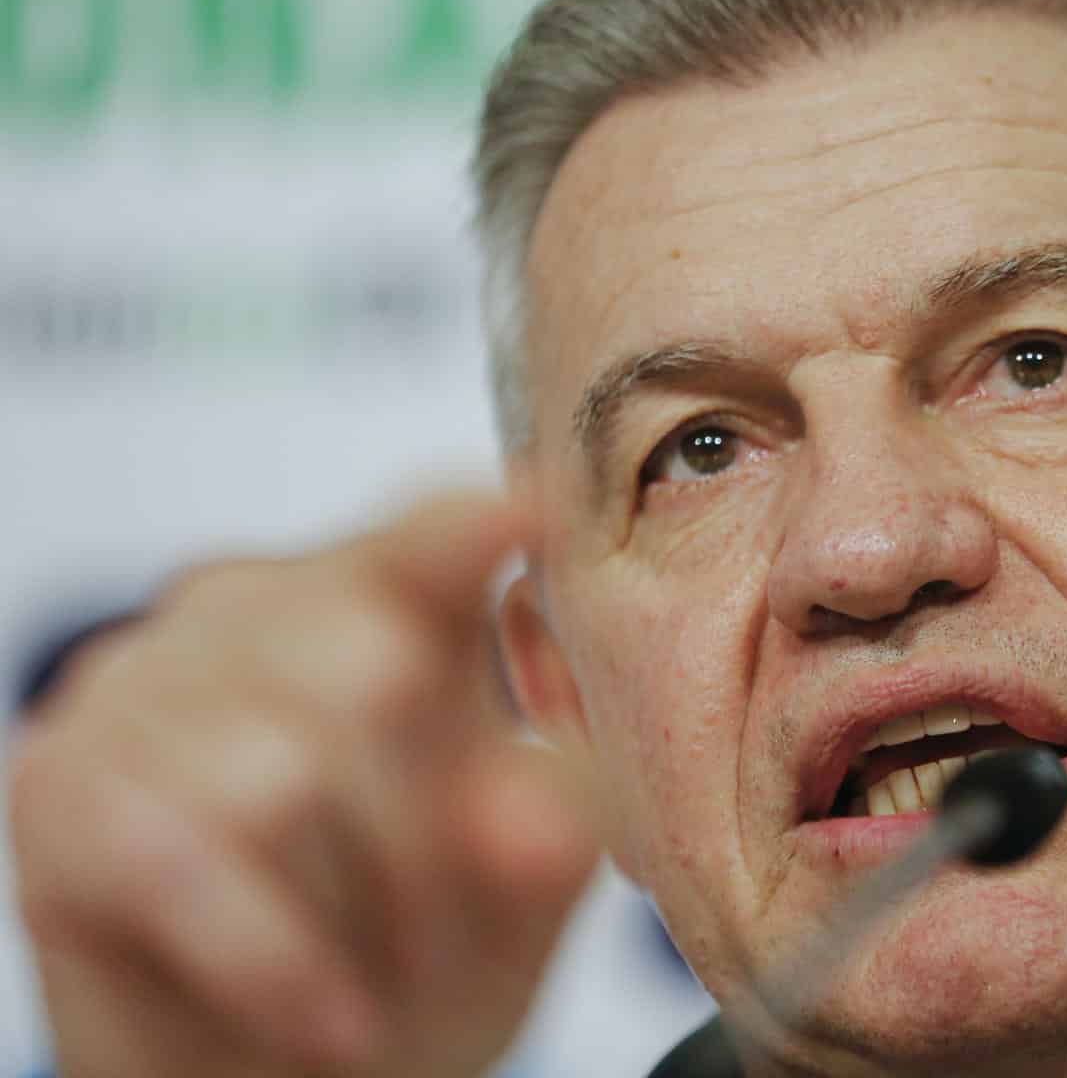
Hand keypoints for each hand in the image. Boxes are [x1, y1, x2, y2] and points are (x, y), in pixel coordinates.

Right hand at [8, 493, 599, 1076]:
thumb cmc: (413, 940)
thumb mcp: (514, 882)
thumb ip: (543, 826)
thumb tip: (539, 828)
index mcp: (383, 598)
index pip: (426, 542)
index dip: (467, 532)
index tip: (527, 512)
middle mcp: (251, 608)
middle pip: (373, 672)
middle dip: (434, 835)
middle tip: (446, 939)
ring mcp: (140, 682)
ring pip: (279, 776)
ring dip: (352, 910)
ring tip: (378, 986)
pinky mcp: (59, 784)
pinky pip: (180, 861)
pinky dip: (273, 960)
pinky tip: (326, 1020)